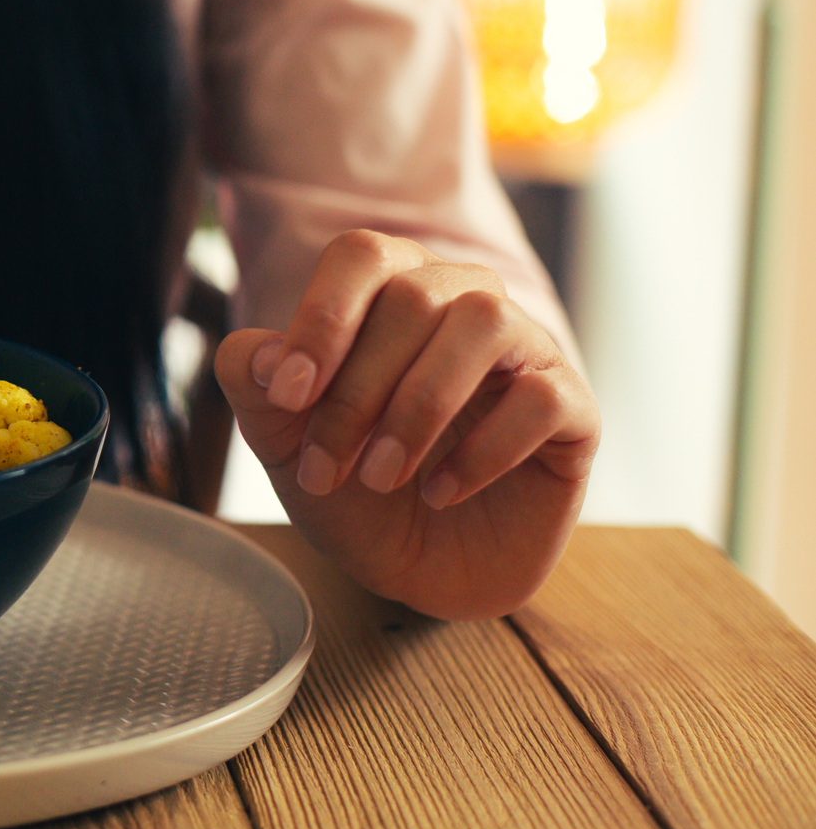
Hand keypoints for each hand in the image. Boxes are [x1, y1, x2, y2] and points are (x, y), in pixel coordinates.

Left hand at [212, 230, 598, 619]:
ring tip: (381, 476)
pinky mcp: (574, 410)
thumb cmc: (355, 491)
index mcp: (392, 289)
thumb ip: (255, 386)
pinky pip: (543, 397)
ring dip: (419, 406)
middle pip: (413, 297)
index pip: (363, 255)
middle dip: (355, 391)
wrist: (423, 573)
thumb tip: (260, 352)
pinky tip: (440, 492)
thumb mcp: (284, 443)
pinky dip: (485, 449)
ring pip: (485, 322)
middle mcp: (464, 301)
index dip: (321, 317)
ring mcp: (526, 351)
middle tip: (323, 469)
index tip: (285, 396)